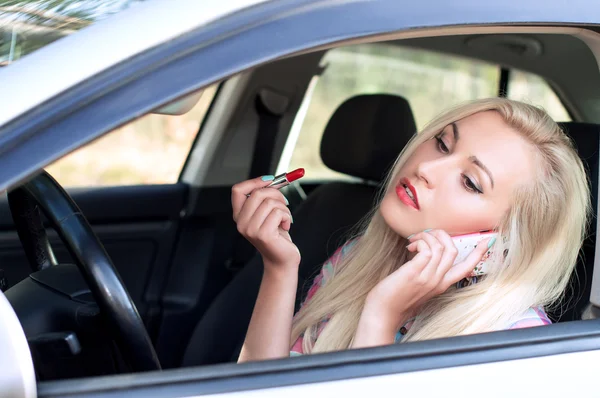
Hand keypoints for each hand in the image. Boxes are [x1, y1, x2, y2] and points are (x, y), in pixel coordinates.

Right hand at [232, 176, 299, 271]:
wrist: (282, 259)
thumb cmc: (277, 235)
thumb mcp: (268, 213)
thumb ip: (266, 197)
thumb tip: (274, 179)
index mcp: (239, 215)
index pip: (238, 190)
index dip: (255, 181)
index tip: (270, 180)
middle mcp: (241, 223)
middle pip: (257, 193)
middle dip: (276, 193)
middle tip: (284, 202)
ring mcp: (250, 229)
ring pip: (270, 202)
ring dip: (283, 207)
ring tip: (284, 218)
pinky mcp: (263, 235)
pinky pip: (278, 213)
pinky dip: (286, 216)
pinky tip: (285, 226)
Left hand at [361, 229, 493, 333]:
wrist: (383, 314)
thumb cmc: (396, 299)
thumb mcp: (419, 287)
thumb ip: (427, 274)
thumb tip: (425, 254)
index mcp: (442, 285)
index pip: (467, 268)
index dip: (477, 253)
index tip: (485, 241)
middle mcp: (438, 281)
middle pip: (453, 250)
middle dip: (441, 234)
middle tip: (425, 234)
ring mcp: (428, 278)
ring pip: (440, 247)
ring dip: (426, 236)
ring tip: (413, 240)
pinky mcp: (415, 273)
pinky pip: (427, 249)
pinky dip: (419, 242)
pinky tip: (410, 247)